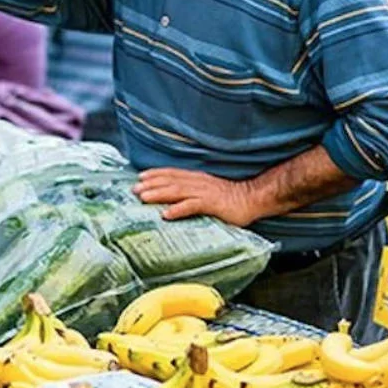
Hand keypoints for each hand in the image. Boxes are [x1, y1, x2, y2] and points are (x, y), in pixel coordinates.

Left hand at [133, 168, 260, 224]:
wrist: (253, 199)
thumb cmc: (230, 198)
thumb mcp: (208, 191)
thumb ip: (193, 192)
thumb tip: (176, 198)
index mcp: (197, 178)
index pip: (172, 174)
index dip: (155, 174)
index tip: (140, 177)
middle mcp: (198, 182)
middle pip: (170, 181)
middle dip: (151, 184)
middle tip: (134, 189)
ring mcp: (204, 192)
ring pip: (177, 191)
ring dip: (159, 194)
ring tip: (143, 198)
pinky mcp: (212, 204)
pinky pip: (192, 206)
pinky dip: (178, 209)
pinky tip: (166, 214)